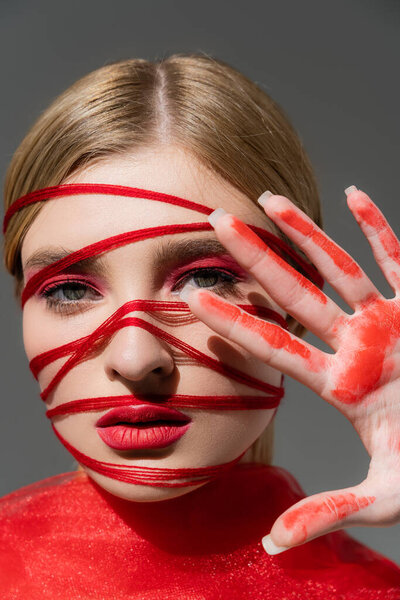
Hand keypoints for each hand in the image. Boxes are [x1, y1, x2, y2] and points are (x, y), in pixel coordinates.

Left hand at [180, 186, 399, 553]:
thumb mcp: (383, 496)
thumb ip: (327, 511)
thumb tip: (272, 546)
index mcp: (338, 385)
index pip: (272, 347)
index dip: (232, 323)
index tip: (191, 299)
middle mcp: (354, 345)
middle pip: (292, 293)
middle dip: (253, 258)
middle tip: (213, 221)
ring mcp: (388, 322)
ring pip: (338, 267)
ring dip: (305, 234)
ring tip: (268, 199)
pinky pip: (399, 260)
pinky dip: (378, 229)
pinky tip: (353, 196)